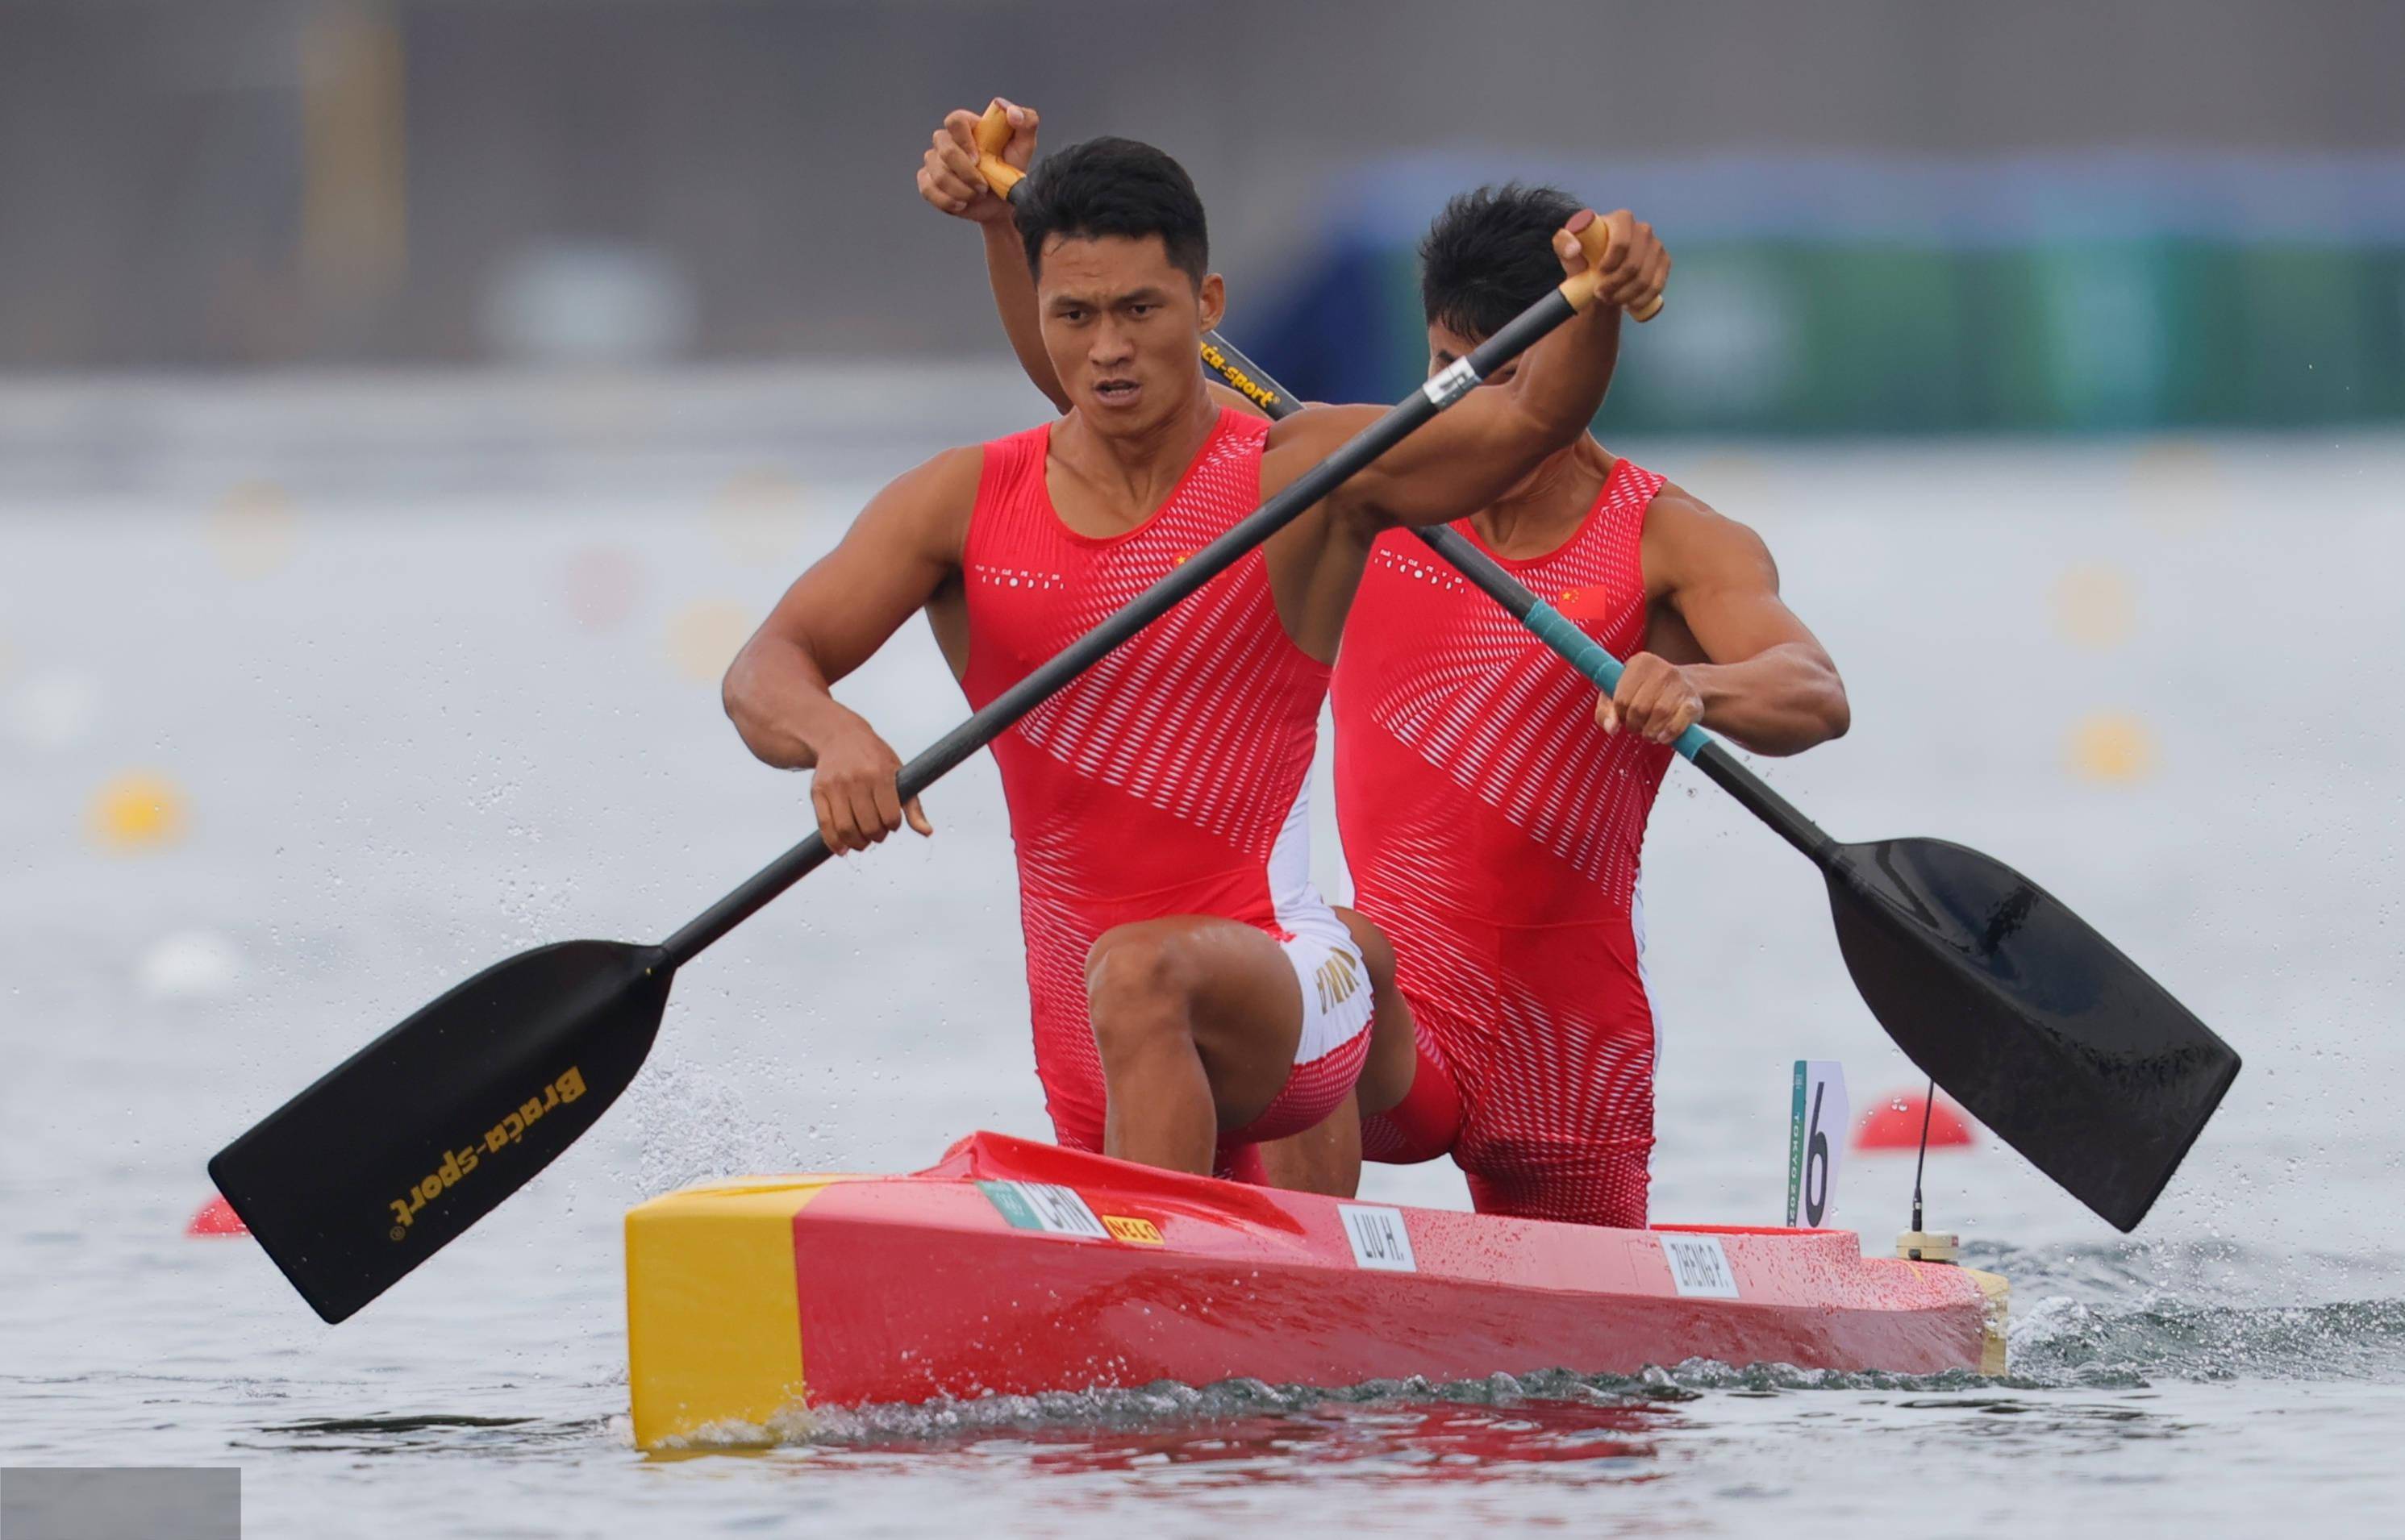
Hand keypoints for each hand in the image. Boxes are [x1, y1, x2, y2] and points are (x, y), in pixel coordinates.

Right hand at [808, 710, 933, 853]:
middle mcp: (856, 780)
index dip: (893, 826)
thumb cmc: (874, 758)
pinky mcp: (817, 791)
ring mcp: (835, 786)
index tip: (891, 823)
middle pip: (868, 827)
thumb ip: (913, 806)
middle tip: (877, 833)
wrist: (840, 737)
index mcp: (880, 774)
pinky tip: (842, 848)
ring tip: (862, 840)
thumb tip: (927, 832)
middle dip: (876, 837)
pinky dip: (834, 842)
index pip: (890, 817)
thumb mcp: (899, 773)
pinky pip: (825, 825)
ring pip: (846, 829)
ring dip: (857, 843)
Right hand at [916, 98, 1037, 225]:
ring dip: (962, 191)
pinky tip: (962, 204)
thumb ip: (1027, 121)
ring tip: (978, 195)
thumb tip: (1012, 112)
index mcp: (967, 126)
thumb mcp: (1025, 145)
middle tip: (984, 186)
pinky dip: (947, 201)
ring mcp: (934, 161)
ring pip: (938, 175)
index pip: (955, 120)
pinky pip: (928, 190)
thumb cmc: (1011, 170)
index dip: (964, 140)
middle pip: (944, 149)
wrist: (1003, 202)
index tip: (979, 159)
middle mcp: (946, 140)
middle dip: (966, 173)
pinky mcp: (928, 181)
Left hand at [1552, 208, 1668, 316]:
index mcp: (1621, 219)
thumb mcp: (1568, 251)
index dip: (1611, 261)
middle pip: (1634, 264)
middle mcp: (1643, 230)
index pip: (1622, 242)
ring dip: (1626, 296)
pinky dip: (1642, 300)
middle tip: (1600, 294)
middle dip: (1616, 284)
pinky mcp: (1664, 263)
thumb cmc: (1583, 258)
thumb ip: (1563, 244)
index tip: (1599, 274)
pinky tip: (1629, 305)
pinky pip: (1657, 286)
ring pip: (1645, 279)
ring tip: (1610, 300)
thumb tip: (1575, 250)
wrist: (1599, 273)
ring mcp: (1656, 246)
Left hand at [1596, 653, 1703, 744]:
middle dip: (1634, 725)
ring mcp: (1680, 685)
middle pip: (1638, 709)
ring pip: (1658, 716)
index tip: (1624, 715)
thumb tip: (1611, 727)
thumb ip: (1606, 709)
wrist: (1686, 688)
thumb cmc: (1646, 692)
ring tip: (1649, 732)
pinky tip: (1662, 737)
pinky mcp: (1693, 703)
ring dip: (1650, 733)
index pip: (1620, 699)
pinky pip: (1677, 724)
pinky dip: (1667, 734)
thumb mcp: (1620, 693)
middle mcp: (1662, 669)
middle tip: (1637, 726)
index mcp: (1640, 662)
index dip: (1619, 714)